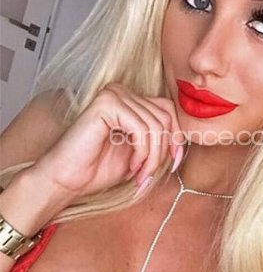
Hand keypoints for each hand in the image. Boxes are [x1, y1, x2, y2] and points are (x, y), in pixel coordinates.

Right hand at [31, 82, 185, 197]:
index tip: (173, 164)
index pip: (168, 109)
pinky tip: (131, 167)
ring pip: (155, 126)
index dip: (176, 137)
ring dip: (152, 158)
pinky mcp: (106, 104)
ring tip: (140, 175)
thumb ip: (159, 139)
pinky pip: (141, 128)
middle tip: (149, 175)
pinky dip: (142, 153)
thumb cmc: (99, 168)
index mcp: (129, 99)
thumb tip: (185, 139)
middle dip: (163, 152)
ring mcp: (113, 94)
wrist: (67, 180)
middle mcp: (121, 91)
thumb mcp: (140, 152)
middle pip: (165, 117)